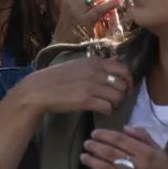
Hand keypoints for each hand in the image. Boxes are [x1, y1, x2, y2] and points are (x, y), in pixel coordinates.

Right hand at [17, 54, 132, 115]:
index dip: (128, 80)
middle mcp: (96, 72)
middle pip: (123, 84)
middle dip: (123, 94)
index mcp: (95, 62)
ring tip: (107, 104)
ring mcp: (91, 86)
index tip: (125, 87)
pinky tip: (101, 110)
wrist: (40, 89)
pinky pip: (107, 107)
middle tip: (116, 99)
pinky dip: (107, 111)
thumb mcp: (80, 64)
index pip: (123, 69)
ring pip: (117, 97)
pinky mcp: (86, 100)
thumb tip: (119, 57)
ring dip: (115, 103)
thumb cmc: (58, 76)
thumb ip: (101, 62)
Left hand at [80, 126, 167, 168]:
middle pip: (111, 154)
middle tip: (86, 143)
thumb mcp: (158, 150)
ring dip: (92, 161)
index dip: (105, 135)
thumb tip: (124, 128)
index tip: (95, 133)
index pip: (121, 141)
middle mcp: (137, 167)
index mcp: (146, 154)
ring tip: (83, 156)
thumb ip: (143, 136)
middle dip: (95, 147)